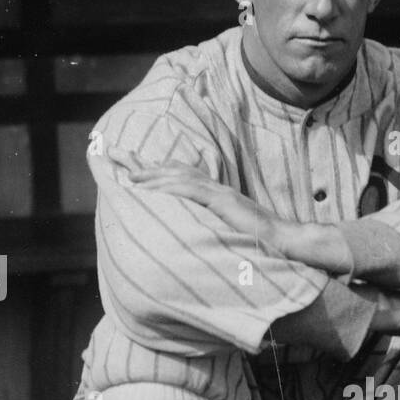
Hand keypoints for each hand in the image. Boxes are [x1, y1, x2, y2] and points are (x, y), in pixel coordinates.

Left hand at [106, 150, 351, 275]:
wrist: (285, 243)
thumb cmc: (259, 244)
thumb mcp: (227, 233)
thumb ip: (211, 228)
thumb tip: (193, 237)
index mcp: (214, 195)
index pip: (179, 176)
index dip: (153, 169)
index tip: (128, 166)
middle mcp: (215, 189)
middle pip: (173, 170)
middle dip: (142, 163)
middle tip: (114, 155)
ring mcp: (220, 194)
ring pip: (179, 178)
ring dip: (151, 174)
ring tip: (127, 174)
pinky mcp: (224, 203)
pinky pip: (193, 191)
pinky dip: (171, 186)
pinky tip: (153, 187)